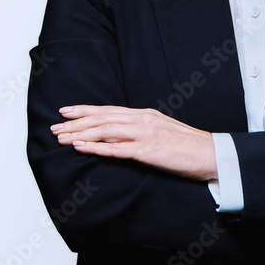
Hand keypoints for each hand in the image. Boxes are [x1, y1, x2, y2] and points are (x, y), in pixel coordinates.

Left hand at [50, 105, 216, 180]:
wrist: (210, 154)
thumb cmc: (187, 146)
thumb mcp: (161, 131)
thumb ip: (141, 130)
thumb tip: (120, 135)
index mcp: (144, 114)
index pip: (108, 110)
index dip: (85, 110)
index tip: (65, 111)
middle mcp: (142, 120)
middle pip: (102, 118)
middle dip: (75, 122)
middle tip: (55, 127)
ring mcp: (144, 134)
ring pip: (105, 130)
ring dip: (80, 134)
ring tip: (62, 138)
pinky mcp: (148, 151)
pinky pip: (117, 149)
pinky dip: (96, 147)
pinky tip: (81, 147)